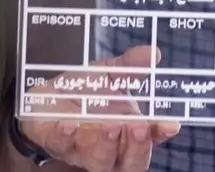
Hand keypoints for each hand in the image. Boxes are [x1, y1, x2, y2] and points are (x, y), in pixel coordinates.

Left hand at [16, 46, 179, 171]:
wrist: (44, 96)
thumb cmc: (83, 91)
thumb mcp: (109, 74)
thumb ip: (130, 67)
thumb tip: (152, 53)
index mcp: (128, 131)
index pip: (150, 139)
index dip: (160, 134)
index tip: (170, 125)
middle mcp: (110, 147)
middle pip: (131, 162)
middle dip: (137, 147)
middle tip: (139, 126)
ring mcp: (83, 150)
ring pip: (100, 161)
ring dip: (106, 145)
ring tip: (110, 125)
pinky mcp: (55, 144)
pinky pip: (61, 146)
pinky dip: (66, 136)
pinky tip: (69, 124)